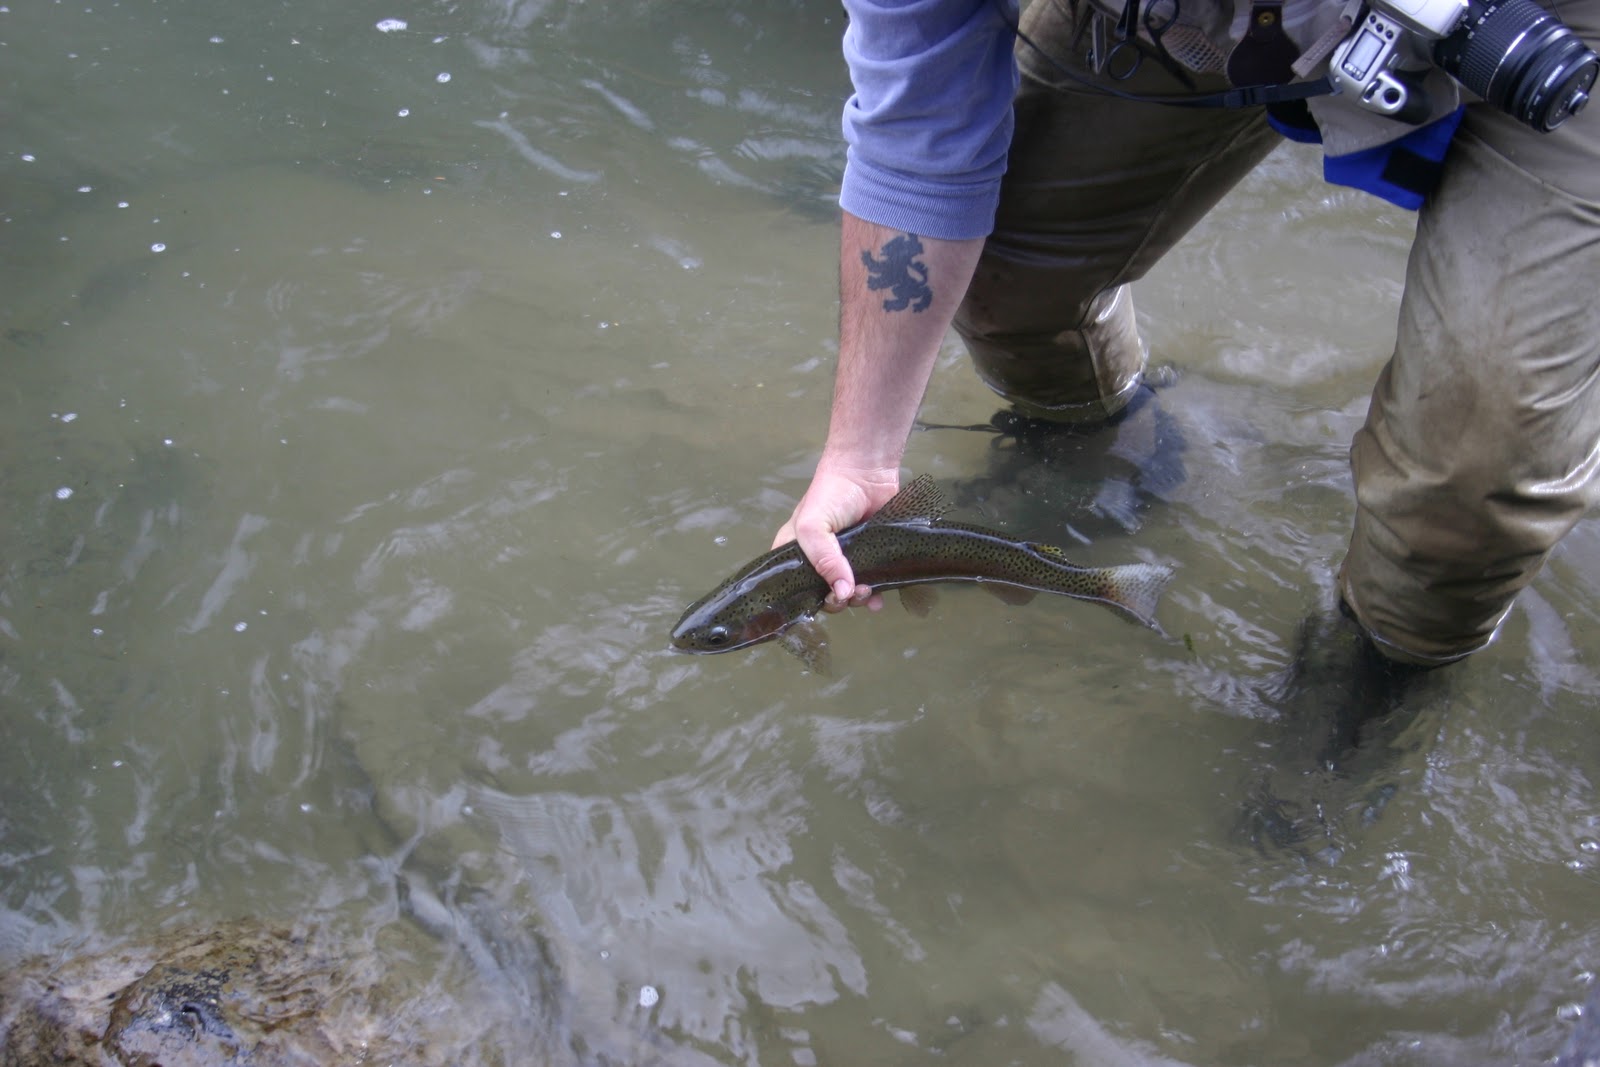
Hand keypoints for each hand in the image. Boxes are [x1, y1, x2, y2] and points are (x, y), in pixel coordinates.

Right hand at [773, 463, 899, 611]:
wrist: (868, 472)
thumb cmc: (830, 494)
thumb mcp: (813, 526)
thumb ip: (823, 561)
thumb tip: (842, 593)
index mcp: (795, 553)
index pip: (792, 586)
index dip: (803, 599)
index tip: (819, 600)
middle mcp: (818, 560)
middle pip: (821, 594)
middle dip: (835, 601)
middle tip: (848, 593)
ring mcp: (845, 561)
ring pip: (847, 594)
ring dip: (856, 600)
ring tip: (867, 591)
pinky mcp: (869, 558)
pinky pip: (871, 587)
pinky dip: (874, 597)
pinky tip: (879, 599)